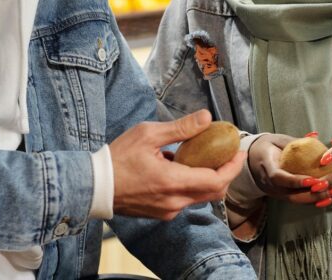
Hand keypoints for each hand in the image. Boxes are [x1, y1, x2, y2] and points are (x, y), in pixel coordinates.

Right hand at [111, 109, 246, 219]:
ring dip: (207, 178)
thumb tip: (206, 118)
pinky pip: (185, 200)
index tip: (238, 153)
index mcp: (173, 182)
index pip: (217, 181)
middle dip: (224, 173)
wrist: (93, 186)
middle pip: (213, 192)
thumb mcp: (148, 134)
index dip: (232, 167)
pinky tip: (179, 167)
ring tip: (201, 156)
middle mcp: (174, 202)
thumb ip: (180, 128)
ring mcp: (168, 211)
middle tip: (226, 154)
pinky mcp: (161, 213)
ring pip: (200, 197)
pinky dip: (191, 184)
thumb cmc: (117, 158)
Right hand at [248, 133, 327, 204]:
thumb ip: (293, 141)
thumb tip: (314, 135)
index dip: (295, 181)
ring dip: (317, 198)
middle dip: (312, 194)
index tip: (313, 180)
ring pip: (297, 201)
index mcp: (267, 167)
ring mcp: (276, 193)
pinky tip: (331, 196)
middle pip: (291, 195)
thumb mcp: (276, 140)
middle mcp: (270, 185)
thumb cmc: (268, 147)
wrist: (254, 160)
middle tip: (330, 187)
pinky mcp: (283, 196)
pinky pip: (300, 200)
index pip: (279, 178)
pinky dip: (315, 200)